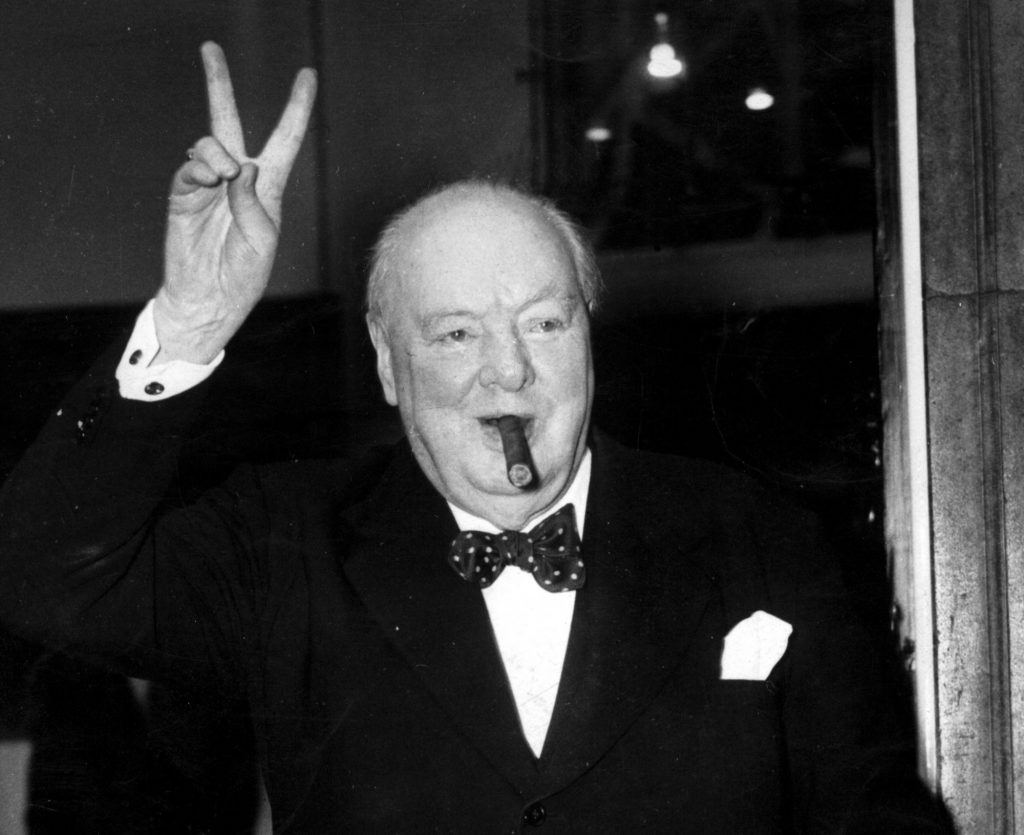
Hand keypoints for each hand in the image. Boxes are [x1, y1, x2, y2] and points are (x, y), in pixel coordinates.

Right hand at [154, 42, 316, 363]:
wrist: (207, 300)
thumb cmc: (243, 276)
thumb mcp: (261, 242)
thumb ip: (253, 203)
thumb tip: (240, 165)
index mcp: (268, 188)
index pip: (285, 139)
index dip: (297, 107)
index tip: (307, 74)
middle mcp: (238, 179)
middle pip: (229, 122)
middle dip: (219, 85)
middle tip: (210, 48)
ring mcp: (208, 185)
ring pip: (209, 143)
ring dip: (216, 152)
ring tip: (222, 176)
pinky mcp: (183, 196)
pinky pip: (189, 167)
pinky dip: (198, 168)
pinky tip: (207, 180)